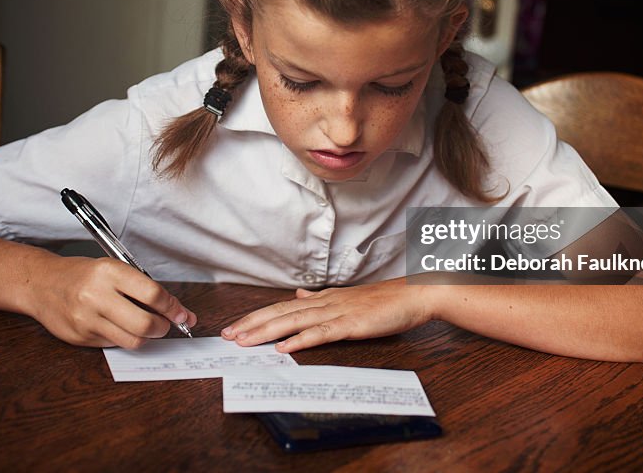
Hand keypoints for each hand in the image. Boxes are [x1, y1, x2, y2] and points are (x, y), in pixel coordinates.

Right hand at [26, 256, 195, 348]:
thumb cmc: (82, 275)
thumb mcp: (113, 268)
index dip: (173, 307)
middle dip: (164, 327)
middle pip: (145, 324)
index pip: (153, 294)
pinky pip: (116, 345)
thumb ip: (144, 288)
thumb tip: (179, 311)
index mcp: (109, 272)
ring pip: (133, 341)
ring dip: (148, 337)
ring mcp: (87, 320)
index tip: (182, 313)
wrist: (42, 284)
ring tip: (146, 326)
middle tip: (166, 323)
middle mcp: (97, 296)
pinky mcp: (81, 338)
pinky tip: (120, 326)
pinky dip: (125, 338)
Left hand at [220, 278, 431, 352]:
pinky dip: (300, 340)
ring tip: (243, 341)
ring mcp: (337, 312)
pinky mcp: (351, 324)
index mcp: (324, 298)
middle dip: (251, 324)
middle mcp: (325, 302)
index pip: (282, 307)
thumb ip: (321, 299)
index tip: (235, 326)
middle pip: (280, 313)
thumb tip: (298, 297)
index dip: (257, 316)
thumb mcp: (348, 297)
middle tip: (226, 335)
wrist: (415, 294)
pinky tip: (283, 347)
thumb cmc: (386, 300)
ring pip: (294, 322)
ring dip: (266, 331)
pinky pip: (321, 333)